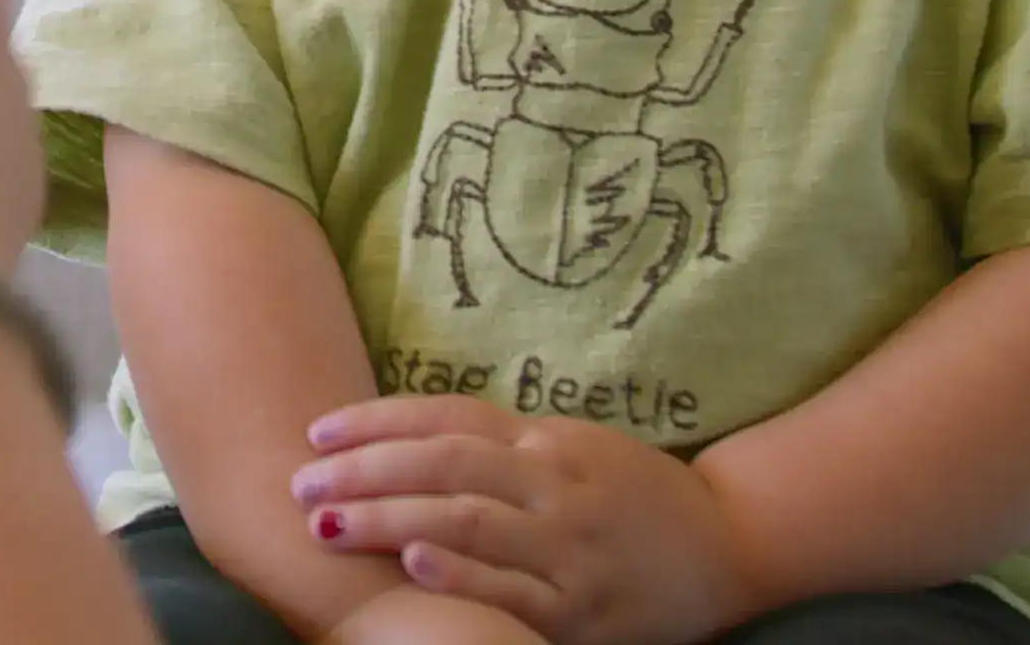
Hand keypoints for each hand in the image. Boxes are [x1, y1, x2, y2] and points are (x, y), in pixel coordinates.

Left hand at [294, 398, 753, 644]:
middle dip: (365, 472)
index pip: (447, 418)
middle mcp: (551, 483)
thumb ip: (502, 446)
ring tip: (329, 523)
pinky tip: (414, 562)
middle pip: (445, 464)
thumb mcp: (571, 451)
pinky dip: (462, 572)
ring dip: (390, 518)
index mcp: (544, 441)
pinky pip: (513, 587)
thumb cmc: (634, 496)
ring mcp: (567, 547)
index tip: (316, 433)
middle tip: (301, 483)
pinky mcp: (581, 611)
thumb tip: (412, 440)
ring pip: (468, 519)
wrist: (728, 545)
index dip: (379, 422)